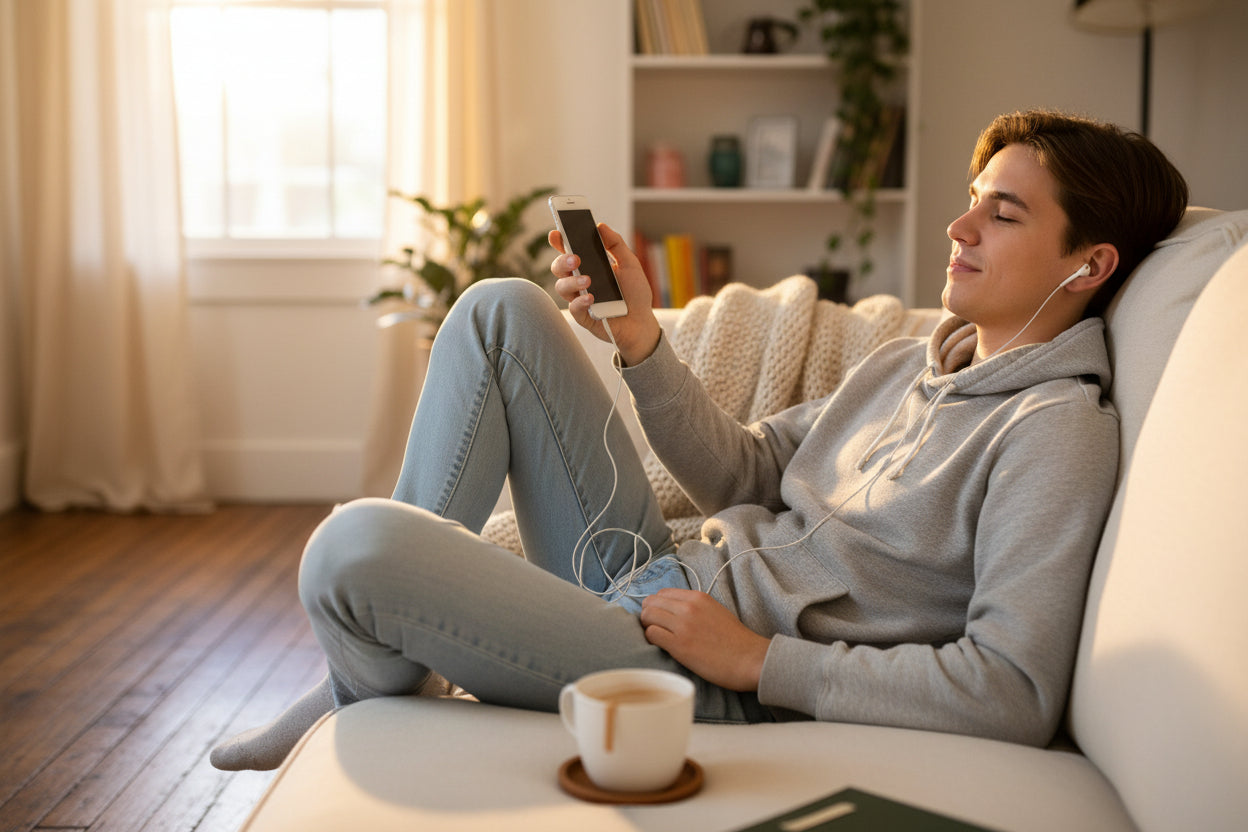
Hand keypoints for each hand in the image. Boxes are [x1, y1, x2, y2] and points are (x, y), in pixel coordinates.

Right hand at [549, 222, 660, 365]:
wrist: (643, 321)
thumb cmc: (635, 293)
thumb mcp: (630, 264)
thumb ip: (616, 245)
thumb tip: (600, 226)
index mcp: (589, 265)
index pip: (568, 250)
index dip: (559, 241)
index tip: (556, 233)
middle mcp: (580, 280)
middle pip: (558, 267)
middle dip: (562, 260)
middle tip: (576, 259)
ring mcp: (579, 298)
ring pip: (561, 286)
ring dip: (572, 281)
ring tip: (588, 280)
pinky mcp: (583, 316)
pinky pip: (573, 308)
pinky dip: (580, 301)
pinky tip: (591, 298)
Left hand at [639, 588, 769, 691]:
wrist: (750, 659)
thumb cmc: (735, 640)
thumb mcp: (715, 611)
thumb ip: (694, 608)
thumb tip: (672, 612)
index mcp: (698, 597)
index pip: (662, 593)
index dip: (656, 606)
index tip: (659, 617)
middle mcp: (688, 607)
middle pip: (651, 602)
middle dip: (647, 615)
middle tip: (653, 628)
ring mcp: (683, 625)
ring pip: (647, 616)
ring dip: (647, 627)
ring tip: (657, 638)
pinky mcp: (680, 645)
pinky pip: (652, 634)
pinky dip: (651, 640)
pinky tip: (661, 647)